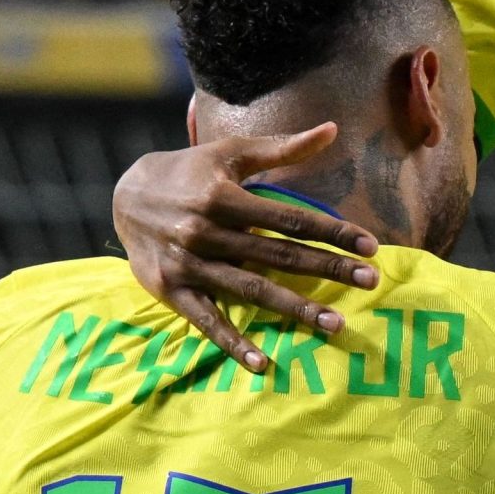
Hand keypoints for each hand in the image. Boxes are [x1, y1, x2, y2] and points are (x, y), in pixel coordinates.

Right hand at [112, 124, 380, 371]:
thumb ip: (282, 148)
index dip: (332, 232)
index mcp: (223, 196)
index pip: (289, 219)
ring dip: (295, 309)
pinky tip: (263, 363)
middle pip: (278, 255)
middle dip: (327, 269)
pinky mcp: (172, 290)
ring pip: (251, 290)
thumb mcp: (230, 153)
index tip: (370, 246)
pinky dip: (233, 343)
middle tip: (370, 281)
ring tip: (335, 324)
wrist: (124, 195)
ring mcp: (189, 264)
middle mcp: (206, 231)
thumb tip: (332, 130)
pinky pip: (207, 321)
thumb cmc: (189, 172)